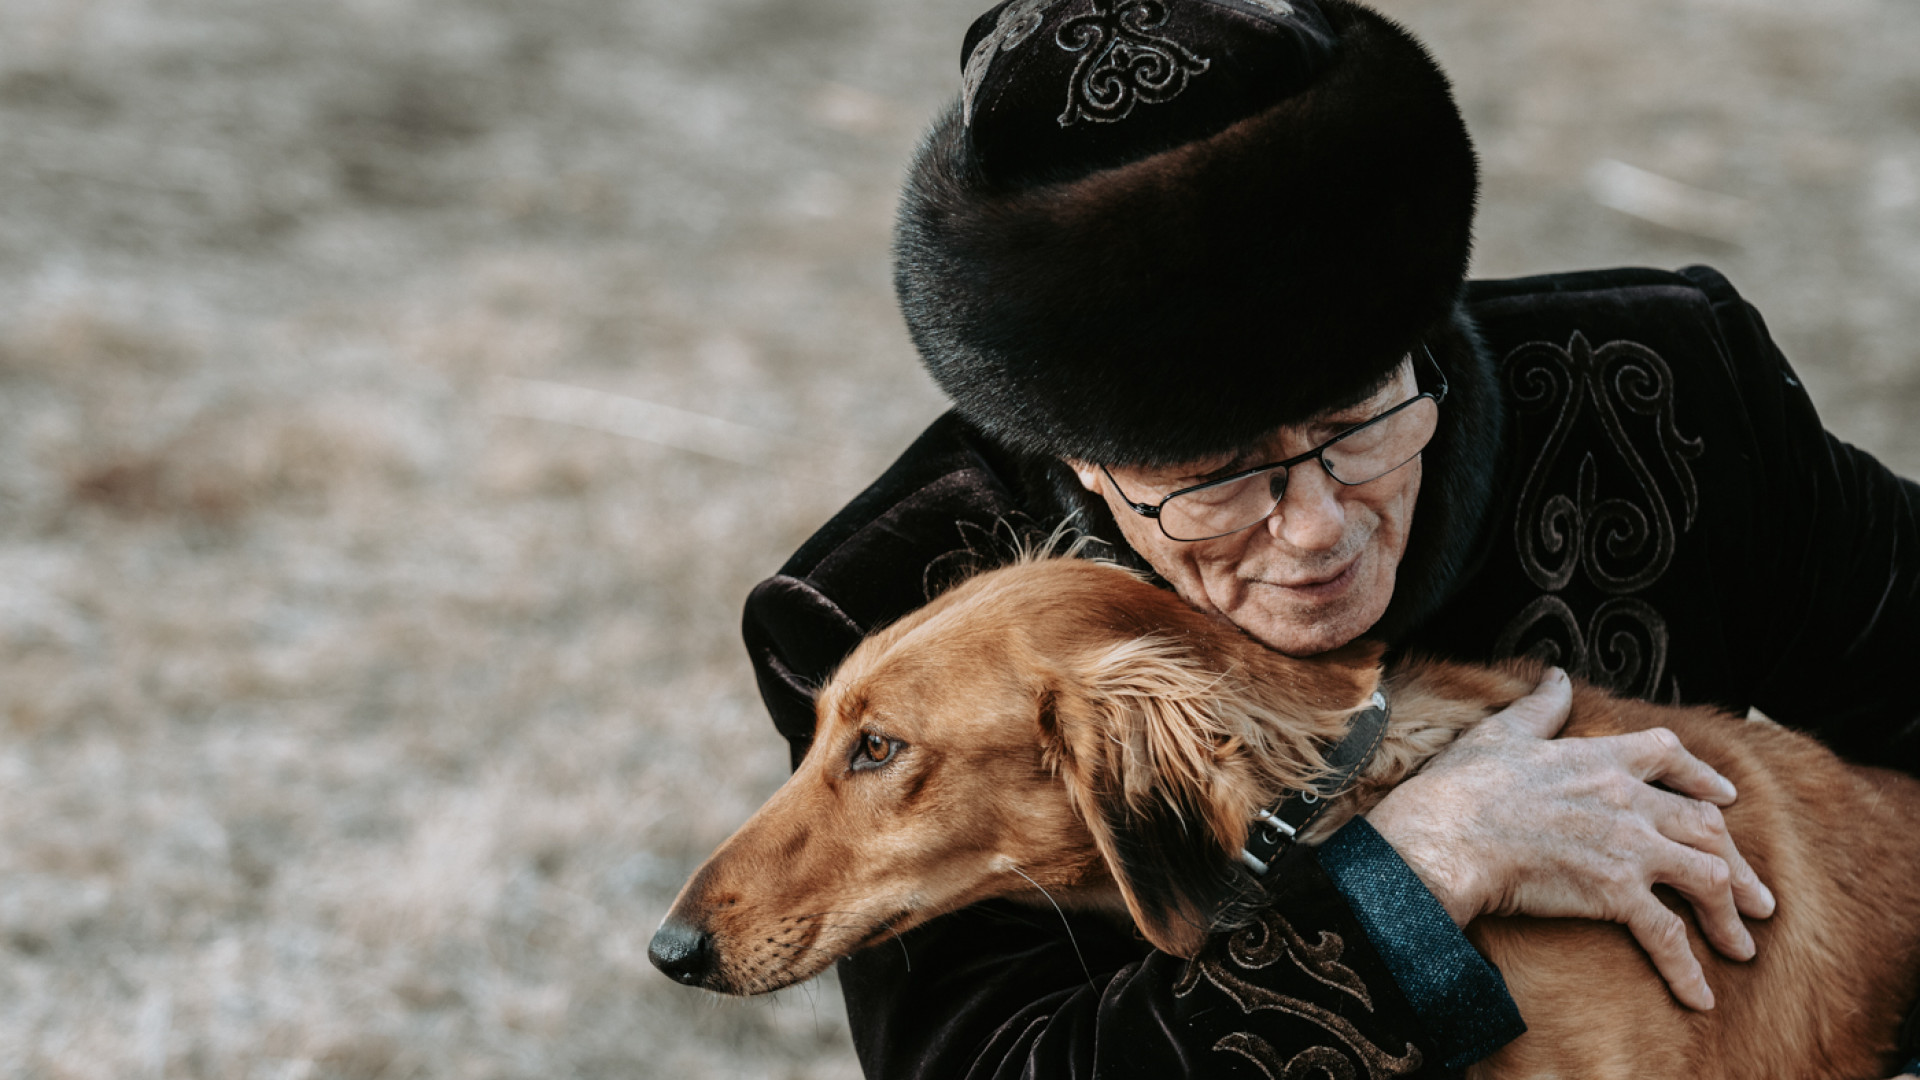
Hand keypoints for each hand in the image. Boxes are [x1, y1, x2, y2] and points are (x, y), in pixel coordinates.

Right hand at [1367, 667, 1775, 1011]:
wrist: (1447, 835)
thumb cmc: (1464, 785)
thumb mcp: (1503, 731)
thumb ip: (1541, 706)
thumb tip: (1557, 676)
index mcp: (1601, 758)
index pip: (1668, 756)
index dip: (1702, 776)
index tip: (1724, 798)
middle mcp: (1627, 799)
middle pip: (1706, 827)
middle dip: (1738, 864)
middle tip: (1758, 898)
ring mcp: (1628, 846)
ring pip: (1706, 877)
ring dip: (1729, 915)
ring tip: (1743, 947)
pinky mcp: (1616, 891)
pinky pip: (1667, 935)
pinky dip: (1688, 969)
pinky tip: (1700, 996)